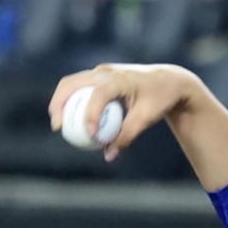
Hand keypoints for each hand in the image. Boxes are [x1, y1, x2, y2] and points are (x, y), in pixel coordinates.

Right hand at [49, 63, 199, 163]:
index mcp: (119, 79)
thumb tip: (109, 155)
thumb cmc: (160, 98)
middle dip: (60, 104)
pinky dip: (71, 101)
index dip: (91, 114)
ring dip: (61, 102)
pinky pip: (78, 87)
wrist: (169, 80)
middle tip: (58, 128)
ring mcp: (100, 72)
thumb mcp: (147, 118)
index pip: (98, 95)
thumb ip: (127, 136)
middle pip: (71, 84)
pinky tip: (70, 119)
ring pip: (71, 83)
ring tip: (59, 125)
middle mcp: (105, 72)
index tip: (90, 134)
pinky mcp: (99, 77)